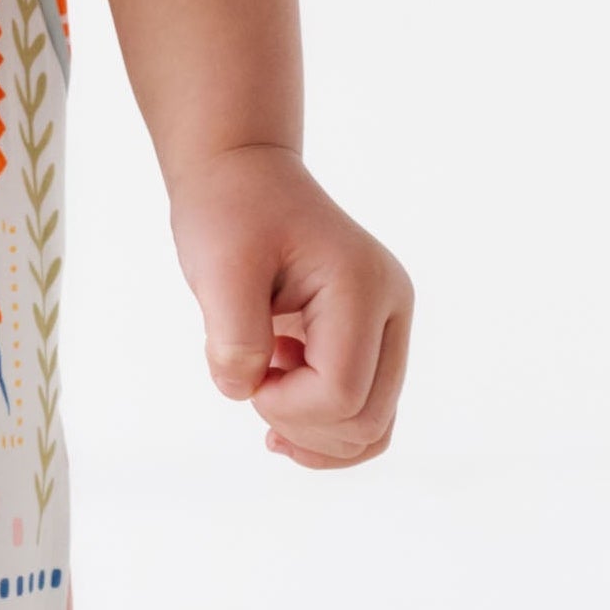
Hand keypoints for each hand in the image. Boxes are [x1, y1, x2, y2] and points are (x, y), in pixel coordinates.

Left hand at [168, 146, 412, 469]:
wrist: (243, 177)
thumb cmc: (230, 212)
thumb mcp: (217, 268)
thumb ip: (233, 337)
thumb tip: (246, 392)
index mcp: (362, 287)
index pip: (341, 393)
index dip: (283, 405)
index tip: (241, 368)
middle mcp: (392, 308)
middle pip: (367, 421)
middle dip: (298, 424)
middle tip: (250, 378)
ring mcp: (389, 326)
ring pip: (374, 428)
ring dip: (312, 433)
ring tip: (264, 391)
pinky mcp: (373, 341)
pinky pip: (366, 412)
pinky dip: (323, 428)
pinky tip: (278, 408)